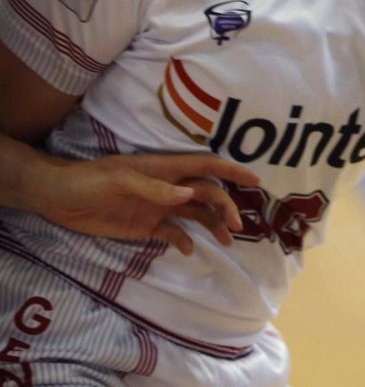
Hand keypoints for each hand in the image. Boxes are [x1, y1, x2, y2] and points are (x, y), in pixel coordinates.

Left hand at [33, 152, 260, 254]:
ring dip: (213, 225)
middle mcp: (168, 188)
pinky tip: (189, 250)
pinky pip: (173, 234)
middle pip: (207, 193)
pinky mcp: (146, 226)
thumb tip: (190, 195)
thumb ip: (155, 188)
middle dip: (226, 207)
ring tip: (225, 241)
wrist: (57, 198)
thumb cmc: (88, 181)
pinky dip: (185, 242)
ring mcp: (158, 207)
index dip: (232, 171)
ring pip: (196, 215)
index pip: (206, 166)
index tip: (255, 181)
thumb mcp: (119, 180)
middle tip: (236, 226)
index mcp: (165, 169)